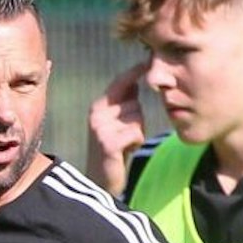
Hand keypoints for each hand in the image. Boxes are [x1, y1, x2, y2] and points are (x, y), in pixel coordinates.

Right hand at [86, 62, 148, 194]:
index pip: (120, 82)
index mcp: (98, 106)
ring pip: (137, 119)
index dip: (134, 72)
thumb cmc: (114, 148)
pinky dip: (136, 143)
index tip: (146, 62)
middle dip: (137, 119)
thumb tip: (136, 80)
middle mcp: (97, 114)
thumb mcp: (116, 121)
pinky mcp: (108, 143)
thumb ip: (123, 102)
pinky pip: (136, 133)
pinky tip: (125, 151)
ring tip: (124, 144)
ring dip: (137, 132)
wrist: (100, 179)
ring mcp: (101, 128)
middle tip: (125, 135)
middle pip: (134, 103)